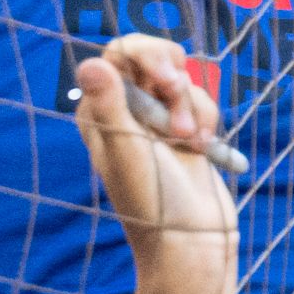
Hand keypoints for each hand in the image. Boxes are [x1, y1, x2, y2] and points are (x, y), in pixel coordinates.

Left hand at [71, 35, 234, 277]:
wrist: (190, 239)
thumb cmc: (151, 199)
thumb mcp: (127, 150)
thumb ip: (110, 105)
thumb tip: (88, 64)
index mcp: (99, 111)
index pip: (118, 54)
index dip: (146, 54)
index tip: (167, 76)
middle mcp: (124, 110)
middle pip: (153, 58)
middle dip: (174, 78)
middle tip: (179, 95)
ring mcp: (156, 119)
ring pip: (182, 81)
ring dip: (192, 107)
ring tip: (187, 142)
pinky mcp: (184, 130)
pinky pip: (200, 102)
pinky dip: (205, 120)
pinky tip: (201, 148)